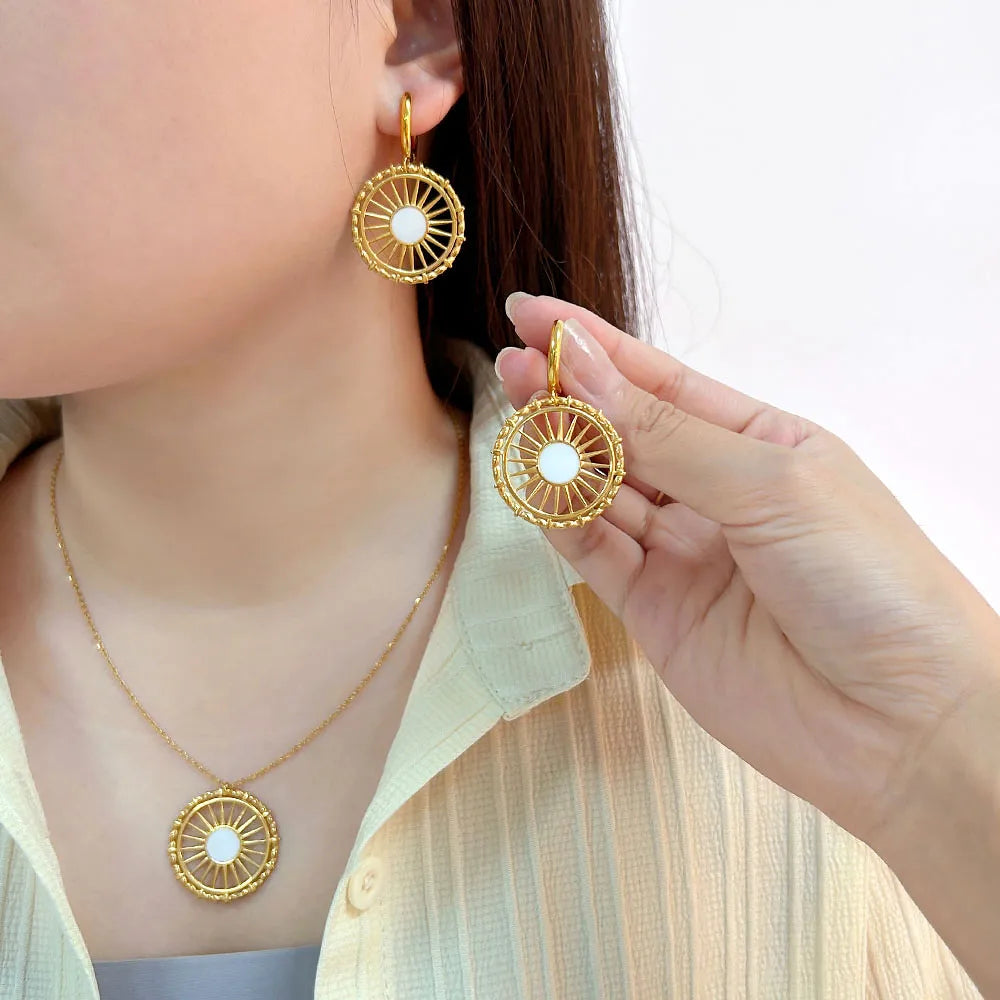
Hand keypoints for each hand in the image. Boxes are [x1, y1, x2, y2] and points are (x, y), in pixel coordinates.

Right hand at [495, 292, 999, 846]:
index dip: (598, 349)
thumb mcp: (769, 484)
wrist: (898, 723)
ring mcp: (683, 553)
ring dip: (559, 452)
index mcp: (761, 445)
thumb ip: (666, 434)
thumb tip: (587, 369)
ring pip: (602, 490)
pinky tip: (537, 484)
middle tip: (514, 365)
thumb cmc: (870, 581)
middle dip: (569, 395)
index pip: (663, 383)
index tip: (536, 318)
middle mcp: (717, 494)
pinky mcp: (654, 610)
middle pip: (624, 432)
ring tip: (517, 412)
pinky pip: (594, 552)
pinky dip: (562, 519)